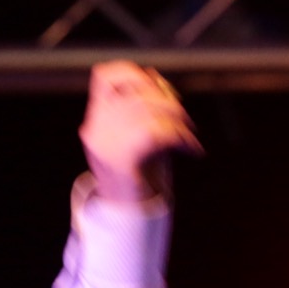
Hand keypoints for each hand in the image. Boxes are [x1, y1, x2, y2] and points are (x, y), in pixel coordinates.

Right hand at [80, 60, 202, 201]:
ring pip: (148, 114)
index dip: (136, 75)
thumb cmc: (139, 172)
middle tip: (186, 119)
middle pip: (135, 96)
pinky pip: (156, 135)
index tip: (159, 87)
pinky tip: (192, 149)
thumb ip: (145, 108)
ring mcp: (105, 144)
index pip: (105, 77)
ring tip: (190, 137)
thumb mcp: (138, 134)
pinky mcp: (121, 161)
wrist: (127, 212)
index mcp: (96, 118)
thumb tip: (156, 78)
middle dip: (168, 103)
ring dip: (178, 122)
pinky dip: (181, 139)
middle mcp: (96, 128)